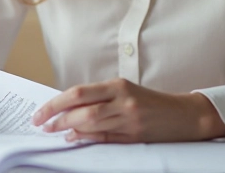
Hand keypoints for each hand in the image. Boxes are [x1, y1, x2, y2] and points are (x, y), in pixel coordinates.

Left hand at [31, 78, 224, 142]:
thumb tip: (68, 106)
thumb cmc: (151, 101)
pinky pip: (105, 138)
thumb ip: (99, 97)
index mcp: (119, 85)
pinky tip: (73, 138)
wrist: (184, 115)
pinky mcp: (134, 137)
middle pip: (82, 109)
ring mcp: (129, 120)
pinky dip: (86, 138)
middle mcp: (123, 101)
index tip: (41, 110)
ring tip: (53, 130)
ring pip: (91, 124)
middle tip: (41, 123)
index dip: (56, 103)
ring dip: (68, 127)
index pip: (79, 93)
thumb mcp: (126, 91)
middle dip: (57, 117)